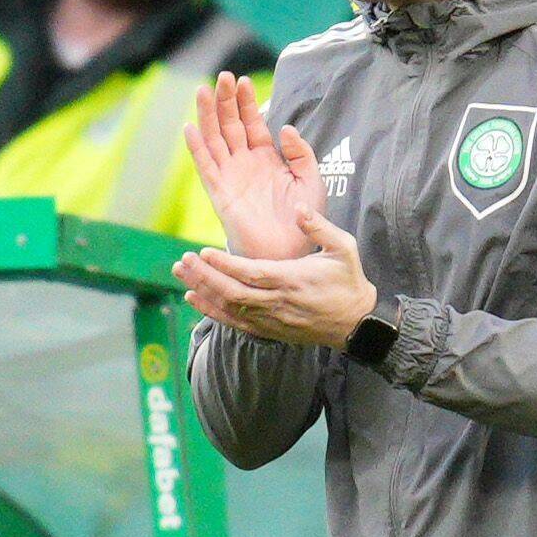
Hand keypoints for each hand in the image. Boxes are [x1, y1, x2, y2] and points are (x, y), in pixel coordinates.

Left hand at [176, 203, 379, 349]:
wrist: (356, 323)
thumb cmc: (349, 281)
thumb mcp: (343, 248)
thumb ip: (319, 226)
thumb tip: (298, 207)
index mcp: (292, 280)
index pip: (251, 273)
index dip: (225, 264)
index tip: (203, 252)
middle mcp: (277, 302)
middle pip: (232, 292)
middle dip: (205, 276)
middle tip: (183, 260)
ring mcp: (271, 319)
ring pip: (229, 307)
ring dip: (203, 290)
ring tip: (180, 272)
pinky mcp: (269, 330)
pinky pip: (234, 322)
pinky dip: (211, 311)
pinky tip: (193, 297)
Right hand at [181, 71, 318, 260]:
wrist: (290, 252)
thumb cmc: (302, 220)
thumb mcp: (310, 180)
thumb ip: (300, 153)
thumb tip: (285, 127)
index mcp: (267, 159)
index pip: (253, 123)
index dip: (248, 103)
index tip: (245, 82)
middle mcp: (245, 164)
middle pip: (231, 125)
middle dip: (227, 101)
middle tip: (225, 76)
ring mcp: (231, 176)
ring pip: (215, 139)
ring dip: (208, 115)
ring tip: (204, 90)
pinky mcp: (220, 193)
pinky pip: (206, 167)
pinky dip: (197, 148)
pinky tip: (191, 127)